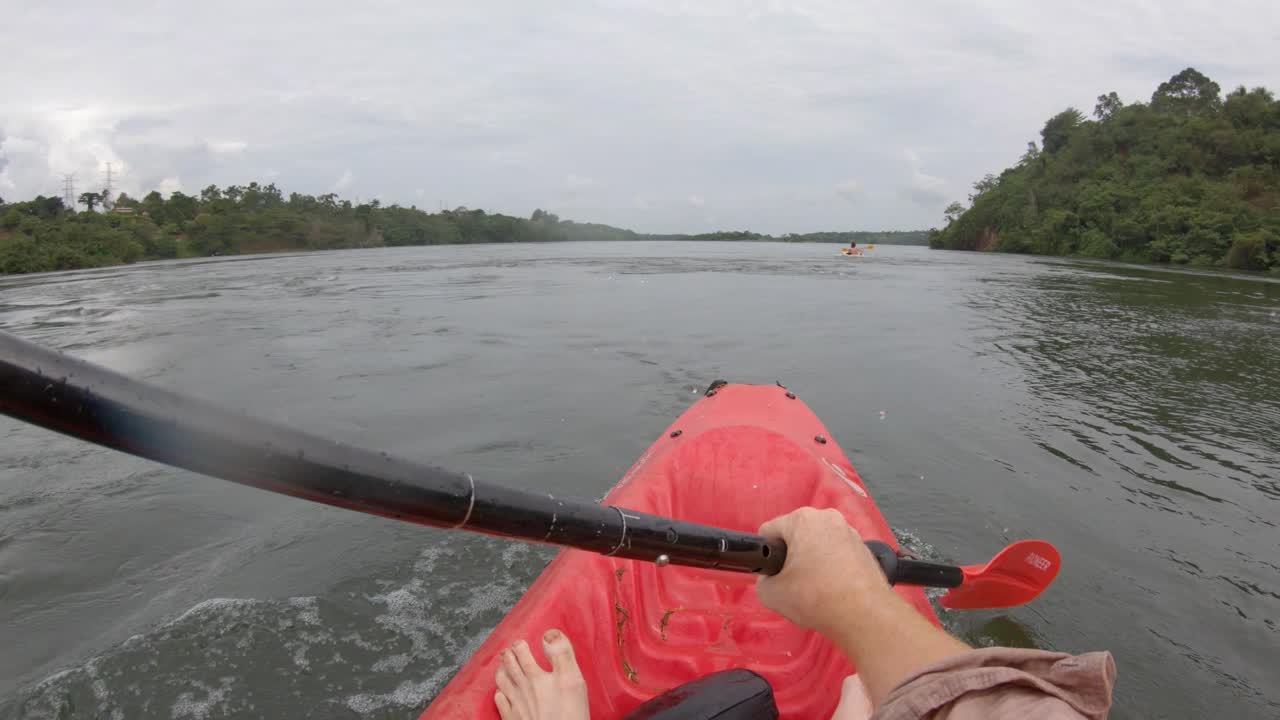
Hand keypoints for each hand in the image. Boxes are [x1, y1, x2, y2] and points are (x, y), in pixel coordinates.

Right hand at [755, 507, 894, 637]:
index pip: (769, 531)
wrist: (864, 616)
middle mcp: (828, 518)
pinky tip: (833, 587)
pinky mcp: (864, 547)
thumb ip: (762, 581)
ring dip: (811, 560)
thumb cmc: (817, 598)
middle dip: (790, 556)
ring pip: (817, 543)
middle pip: (795, 535)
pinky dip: (831, 565)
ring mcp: (849, 531)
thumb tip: (771, 579)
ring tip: (815, 588)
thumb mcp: (771, 594)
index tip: (773, 573)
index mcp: (803, 520)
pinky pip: (836, 552)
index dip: (765, 554)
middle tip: (793, 583)